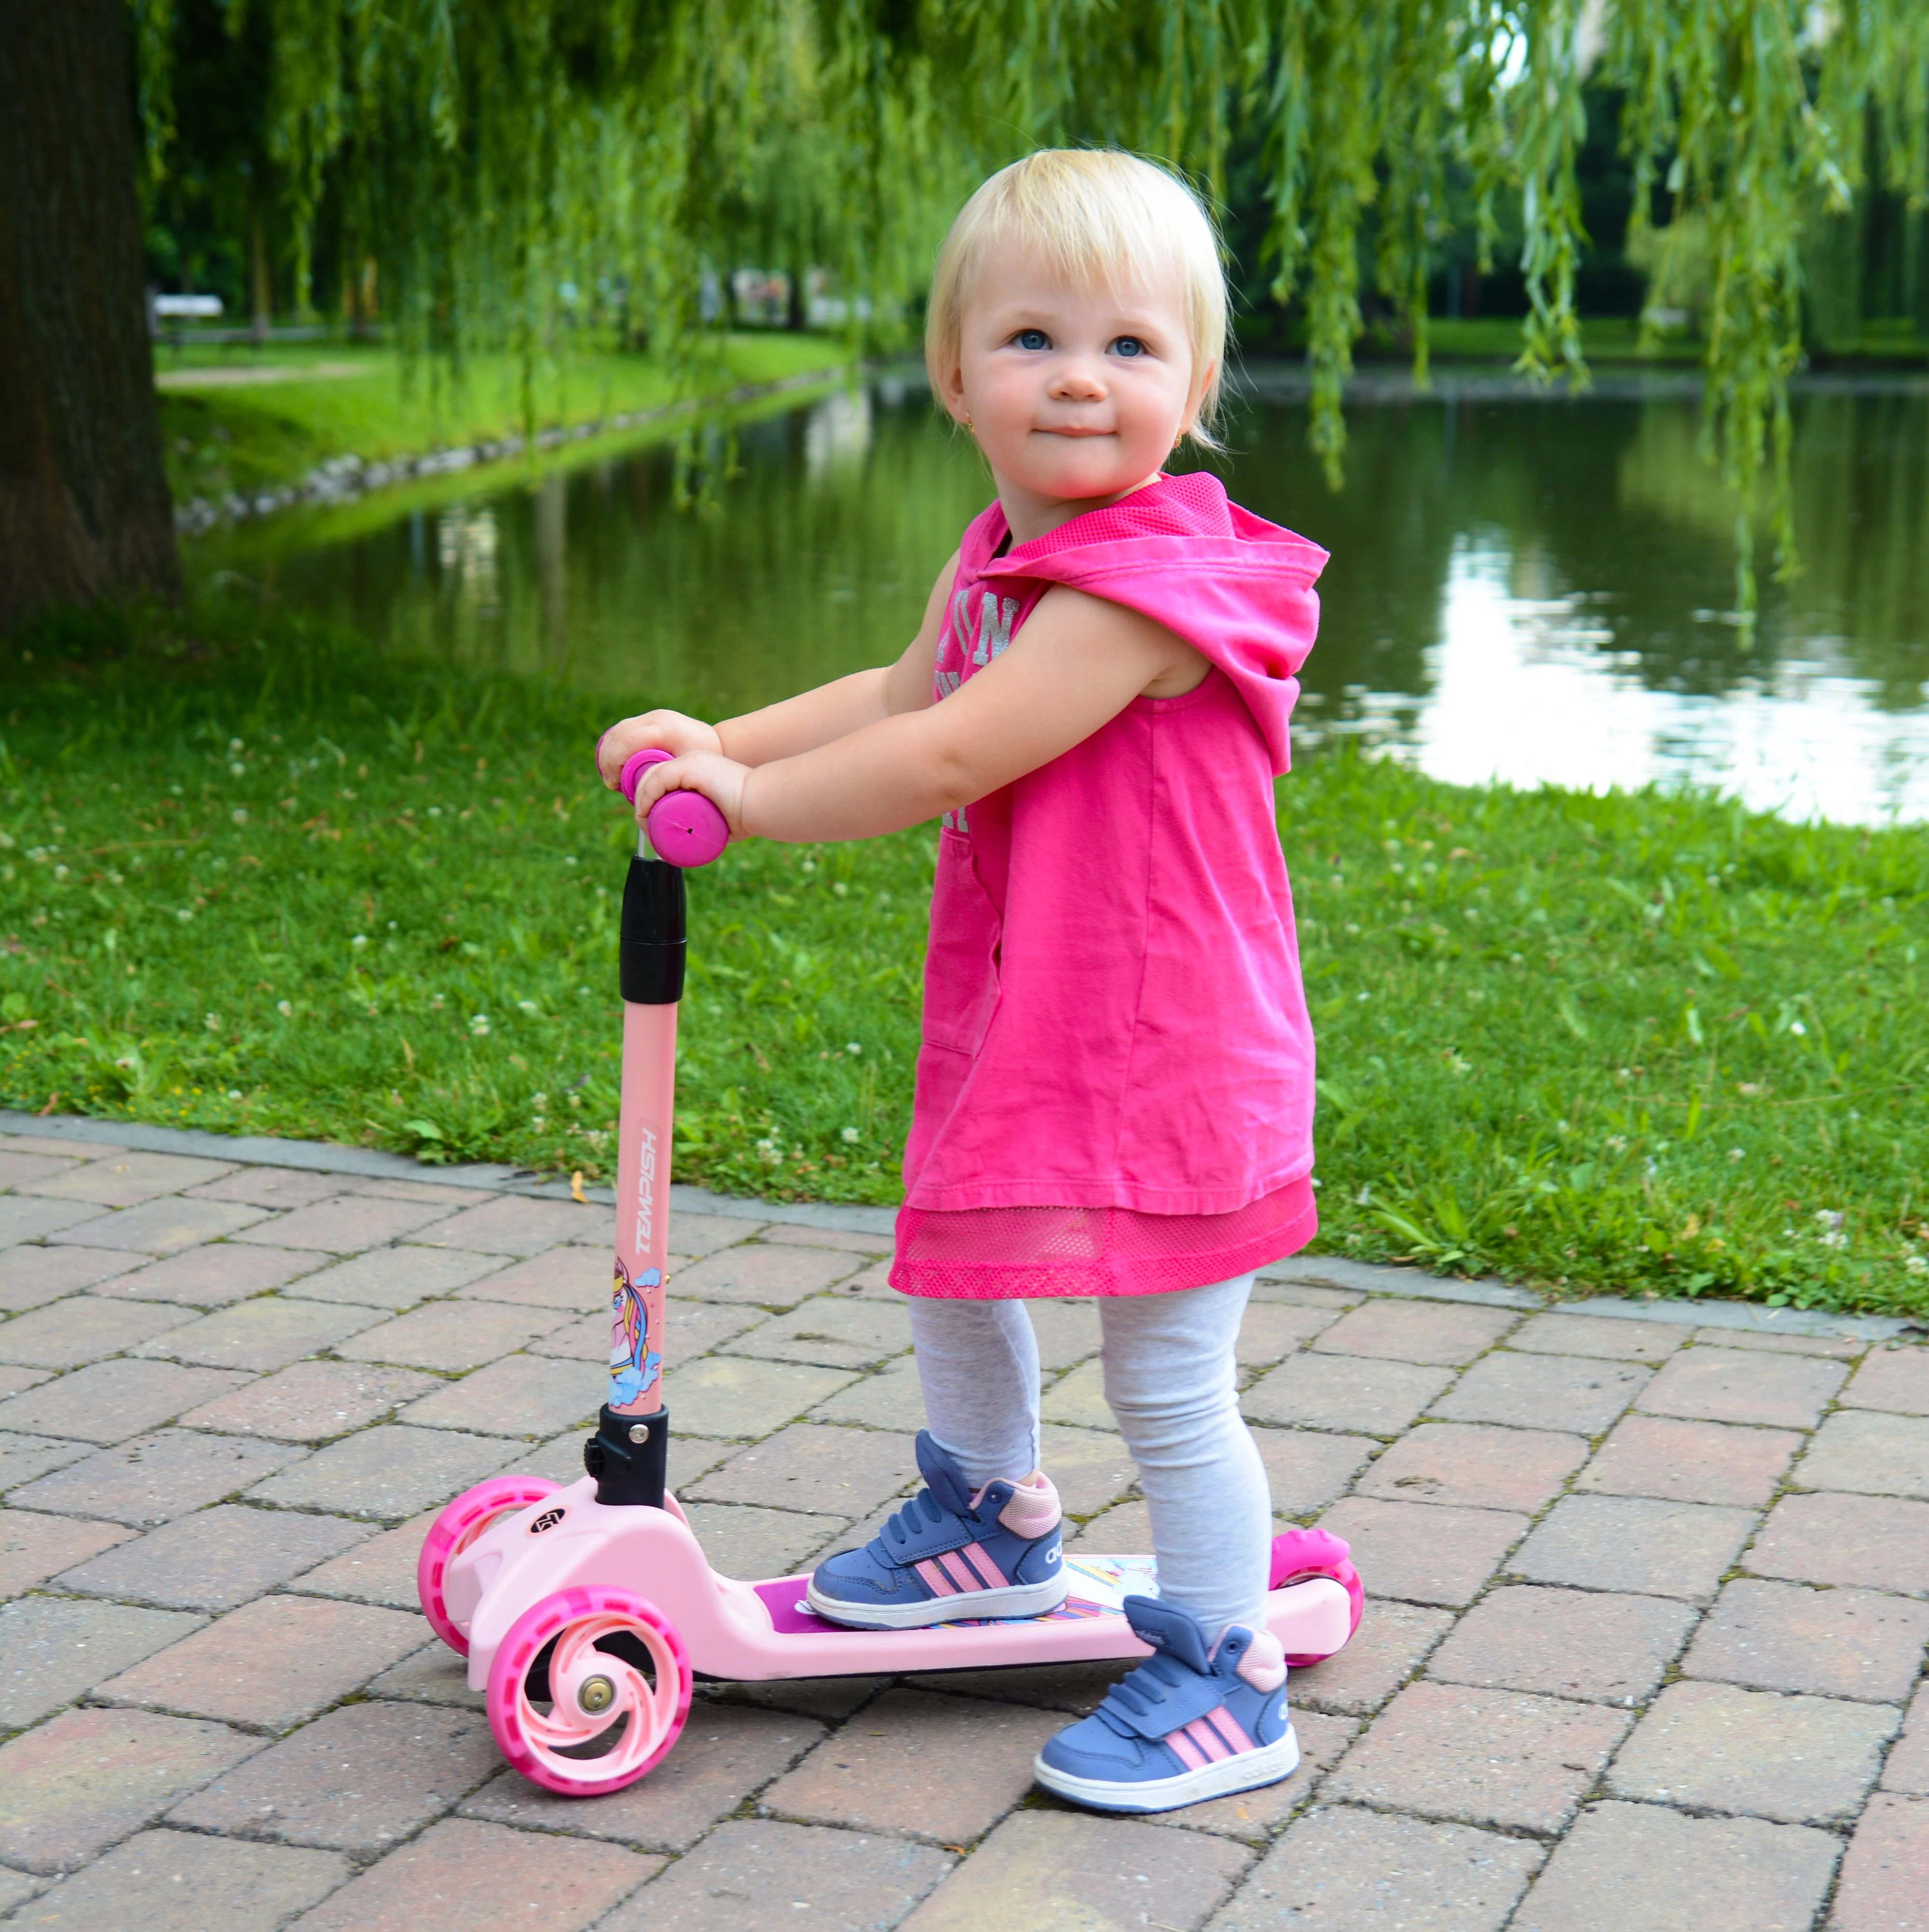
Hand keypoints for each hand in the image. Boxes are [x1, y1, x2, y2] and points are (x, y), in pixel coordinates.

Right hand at [596, 710, 721, 786]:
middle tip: (611, 783)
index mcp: (665, 729)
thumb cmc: (707, 763)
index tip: (614, 785)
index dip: (613, 763)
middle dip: (607, 759)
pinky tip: (614, 763)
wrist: (721, 744)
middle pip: (618, 734)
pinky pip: (624, 729)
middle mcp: (657, 718)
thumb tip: (642, 797)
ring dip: (608, 752)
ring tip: (612, 776)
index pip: (626, 742)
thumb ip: (667, 779)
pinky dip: (615, 746)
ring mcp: (653, 717)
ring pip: (618, 730)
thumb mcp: (688, 771)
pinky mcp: (651, 719)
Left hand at [632, 749, 752, 839]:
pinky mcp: (690, 765)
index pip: (662, 780)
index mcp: (697, 770)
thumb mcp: (720, 819)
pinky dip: (647, 795)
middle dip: (643, 802)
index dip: (649, 800)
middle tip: (646, 827)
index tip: (649, 823)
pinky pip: (658, 778)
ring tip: (645, 823)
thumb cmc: (748, 815)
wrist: (762, 805)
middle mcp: (691, 760)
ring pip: (651, 778)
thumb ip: (709, 824)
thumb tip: (700, 844)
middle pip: (653, 778)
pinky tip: (645, 810)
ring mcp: (690, 761)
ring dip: (642, 801)